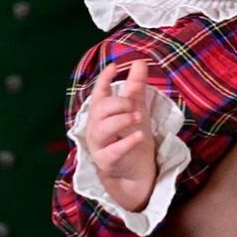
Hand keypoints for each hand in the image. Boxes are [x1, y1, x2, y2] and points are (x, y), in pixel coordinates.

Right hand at [85, 60, 155, 212]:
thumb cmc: (131, 139)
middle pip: (99, 109)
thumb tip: (139, 62)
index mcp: (103, 114)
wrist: (135, 174)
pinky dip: (126, 142)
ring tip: (138, 116)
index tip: (114, 66)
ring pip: (102, 128)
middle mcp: (96, 128)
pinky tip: (139, 136)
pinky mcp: (106, 162)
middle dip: (117, 103)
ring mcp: (99, 146)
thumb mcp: (136, 110)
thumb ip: (135, 88)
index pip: (98, 93)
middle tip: (134, 105)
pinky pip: (112, 151)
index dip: (103, 79)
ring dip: (120, 119)